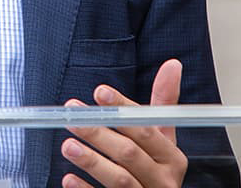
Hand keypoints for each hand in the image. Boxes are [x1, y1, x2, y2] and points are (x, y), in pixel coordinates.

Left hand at [60, 59, 187, 187]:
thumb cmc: (155, 167)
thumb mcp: (163, 138)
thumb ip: (163, 103)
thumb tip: (172, 64)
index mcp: (172, 158)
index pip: (147, 129)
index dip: (123, 109)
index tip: (99, 92)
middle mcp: (163, 180)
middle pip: (130, 154)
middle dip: (100, 133)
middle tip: (73, 117)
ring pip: (120, 180)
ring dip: (92, 161)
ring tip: (68, 146)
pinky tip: (68, 178)